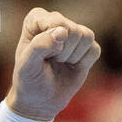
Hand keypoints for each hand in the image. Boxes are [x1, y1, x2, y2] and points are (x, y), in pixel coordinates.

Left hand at [5, 7, 100, 121]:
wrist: (40, 101)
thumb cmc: (29, 81)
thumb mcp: (26, 66)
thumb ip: (40, 46)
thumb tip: (62, 32)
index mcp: (36, 20)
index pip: (55, 21)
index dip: (51, 41)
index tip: (41, 55)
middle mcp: (56, 22)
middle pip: (73, 29)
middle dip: (62, 52)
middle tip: (50, 61)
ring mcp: (73, 34)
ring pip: (87, 36)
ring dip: (72, 57)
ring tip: (59, 63)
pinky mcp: (87, 47)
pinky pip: (94, 50)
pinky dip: (83, 63)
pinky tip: (71, 66)